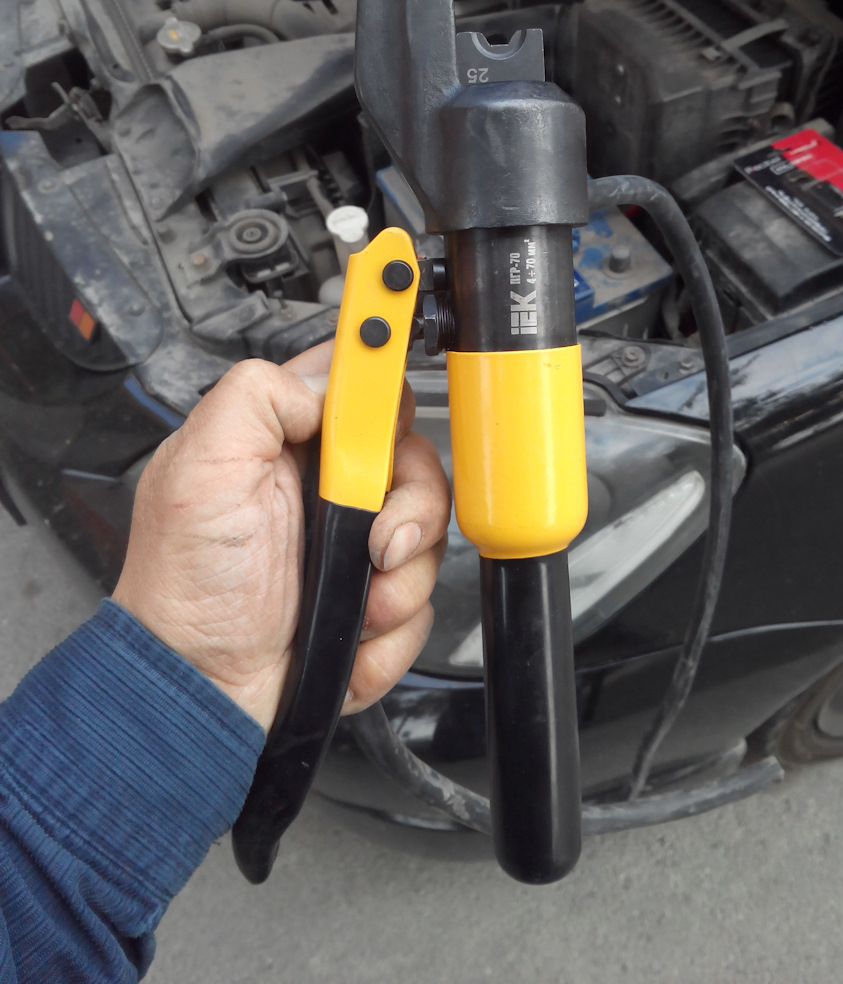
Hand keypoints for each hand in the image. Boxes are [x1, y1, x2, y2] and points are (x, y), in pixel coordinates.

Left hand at [112, 343, 450, 729]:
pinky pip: (422, 601)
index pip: (360, 390)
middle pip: (416, 462)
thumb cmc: (186, 587)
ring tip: (356, 602)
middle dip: (411, 508)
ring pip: (428, 534)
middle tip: (376, 541)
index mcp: (289, 442)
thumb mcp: (197, 467)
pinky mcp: (372, 594)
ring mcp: (354, 542)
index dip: (384, 402)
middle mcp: (328, 486)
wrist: (202, 687)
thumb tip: (324, 385)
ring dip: (400, 579)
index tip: (386, 434)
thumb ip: (256, 397)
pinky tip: (348, 632)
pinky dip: (391, 628)